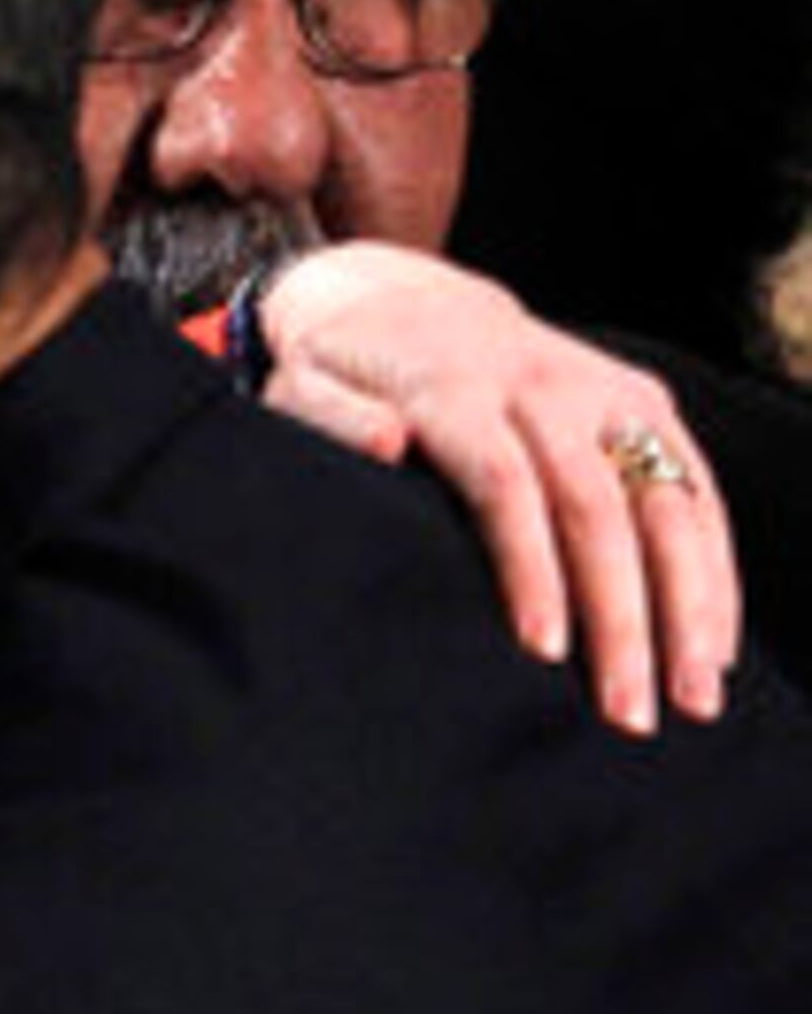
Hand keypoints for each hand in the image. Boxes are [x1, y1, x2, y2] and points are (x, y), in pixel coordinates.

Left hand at [257, 238, 733, 734]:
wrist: (404, 302)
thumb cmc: (339, 373)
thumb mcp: (300, 388)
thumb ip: (331, 418)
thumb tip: (389, 442)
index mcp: (456, 389)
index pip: (505, 483)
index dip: (529, 567)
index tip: (543, 650)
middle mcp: (545, 385)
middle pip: (600, 506)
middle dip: (623, 614)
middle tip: (628, 711)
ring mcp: (605, 390)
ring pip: (668, 500)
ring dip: (690, 602)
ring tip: (694, 697)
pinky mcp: (644, 400)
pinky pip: (696, 488)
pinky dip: (713, 567)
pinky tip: (713, 642)